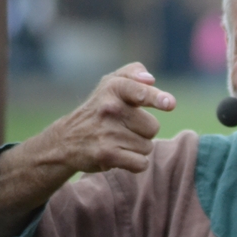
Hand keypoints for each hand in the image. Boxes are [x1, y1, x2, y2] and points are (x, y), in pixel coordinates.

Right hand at [45, 62, 175, 173]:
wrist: (66, 140)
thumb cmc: (100, 109)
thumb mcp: (111, 83)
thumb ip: (133, 72)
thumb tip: (150, 80)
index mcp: (114, 88)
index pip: (139, 92)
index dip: (156, 98)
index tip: (170, 104)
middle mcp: (110, 109)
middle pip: (153, 127)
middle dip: (143, 131)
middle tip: (124, 129)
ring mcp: (107, 132)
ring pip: (147, 146)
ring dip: (137, 148)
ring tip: (118, 141)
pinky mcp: (107, 155)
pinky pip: (141, 163)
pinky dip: (135, 164)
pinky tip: (120, 156)